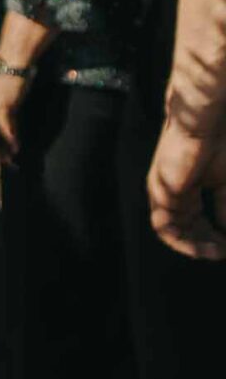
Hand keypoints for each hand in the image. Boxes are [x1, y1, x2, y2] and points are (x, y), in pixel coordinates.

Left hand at [148, 114, 225, 259]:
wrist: (205, 125)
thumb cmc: (218, 148)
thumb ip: (225, 209)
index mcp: (187, 193)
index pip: (195, 225)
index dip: (212, 239)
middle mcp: (172, 196)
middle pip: (184, 231)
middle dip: (204, 246)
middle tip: (221, 254)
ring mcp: (163, 193)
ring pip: (171, 232)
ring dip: (193, 246)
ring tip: (214, 252)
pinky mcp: (159, 190)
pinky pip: (162, 224)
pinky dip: (180, 239)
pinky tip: (199, 244)